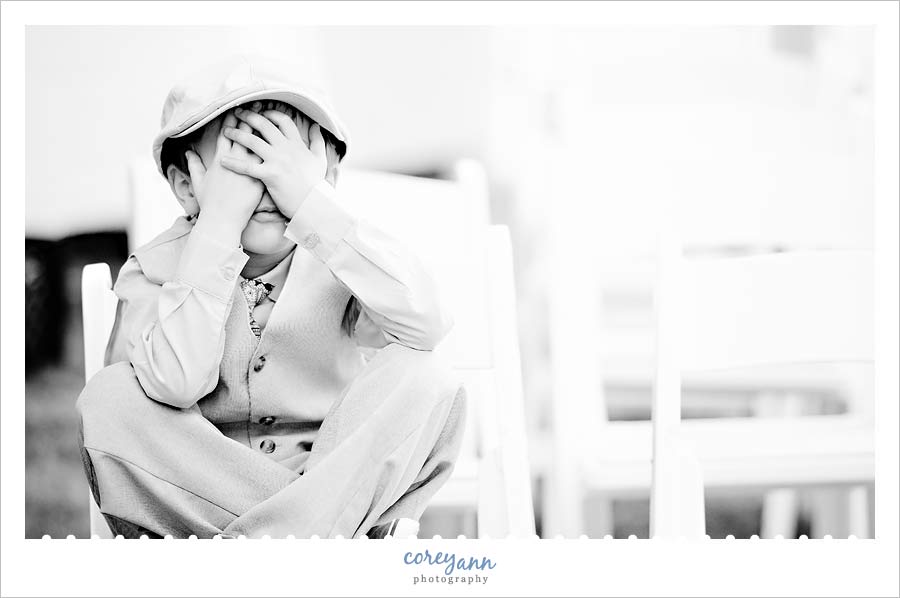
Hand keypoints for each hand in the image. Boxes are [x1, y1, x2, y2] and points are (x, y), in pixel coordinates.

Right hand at [185, 109, 264, 245]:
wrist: (223, 221)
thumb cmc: (210, 204)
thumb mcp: (199, 183)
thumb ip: (194, 166)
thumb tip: (188, 153)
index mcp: (219, 159)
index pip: (226, 133)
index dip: (232, 119)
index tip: (237, 107)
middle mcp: (235, 160)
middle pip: (245, 133)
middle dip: (252, 117)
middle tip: (259, 103)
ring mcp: (249, 169)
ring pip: (260, 144)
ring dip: (267, 129)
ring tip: (274, 117)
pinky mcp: (261, 178)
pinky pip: (270, 160)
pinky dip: (276, 150)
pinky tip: (283, 141)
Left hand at [219, 103, 327, 219]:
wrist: (314, 204)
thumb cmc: (316, 184)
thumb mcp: (320, 159)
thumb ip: (318, 141)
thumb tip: (316, 126)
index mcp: (297, 144)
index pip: (283, 121)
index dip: (271, 114)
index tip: (261, 112)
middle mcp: (286, 149)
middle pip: (264, 125)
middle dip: (249, 116)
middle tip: (237, 112)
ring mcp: (277, 161)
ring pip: (253, 141)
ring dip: (237, 134)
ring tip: (226, 131)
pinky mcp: (270, 175)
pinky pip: (247, 167)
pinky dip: (234, 163)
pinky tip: (223, 161)